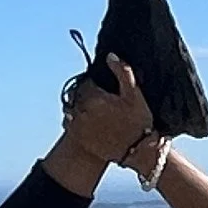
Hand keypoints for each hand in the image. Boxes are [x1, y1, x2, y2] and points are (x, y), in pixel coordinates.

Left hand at [59, 56, 157, 171]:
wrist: (136, 152)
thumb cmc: (139, 122)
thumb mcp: (135, 95)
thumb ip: (123, 72)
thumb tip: (110, 55)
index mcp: (93, 96)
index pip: (86, 81)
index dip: (95, 82)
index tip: (104, 88)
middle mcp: (81, 109)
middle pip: (77, 93)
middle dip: (86, 93)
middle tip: (101, 100)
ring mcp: (77, 124)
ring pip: (71, 107)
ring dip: (79, 106)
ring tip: (95, 111)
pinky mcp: (77, 137)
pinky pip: (68, 122)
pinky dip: (74, 119)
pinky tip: (89, 122)